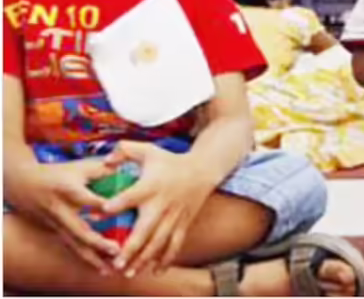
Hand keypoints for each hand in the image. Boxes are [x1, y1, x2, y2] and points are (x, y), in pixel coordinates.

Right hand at [5, 160, 119, 271]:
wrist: (26, 185)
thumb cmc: (60, 173)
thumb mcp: (81, 167)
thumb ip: (104, 169)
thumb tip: (128, 169)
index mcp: (68, 190)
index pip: (86, 199)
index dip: (100, 205)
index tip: (114, 211)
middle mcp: (62, 210)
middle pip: (79, 229)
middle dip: (97, 242)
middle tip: (116, 250)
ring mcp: (57, 224)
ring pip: (75, 244)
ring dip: (93, 258)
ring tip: (110, 268)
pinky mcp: (57, 232)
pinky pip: (72, 247)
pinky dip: (86, 258)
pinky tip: (102, 268)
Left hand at [101, 141, 218, 276]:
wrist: (203, 170)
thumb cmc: (170, 161)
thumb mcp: (148, 150)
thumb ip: (124, 151)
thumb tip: (105, 161)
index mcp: (150, 186)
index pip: (131, 196)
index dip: (117, 203)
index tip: (102, 211)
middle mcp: (162, 204)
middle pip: (146, 229)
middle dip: (131, 247)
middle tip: (116, 261)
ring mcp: (174, 216)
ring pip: (159, 242)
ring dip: (145, 259)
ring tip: (130, 272)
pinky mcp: (183, 224)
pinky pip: (175, 244)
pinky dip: (167, 259)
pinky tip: (156, 271)